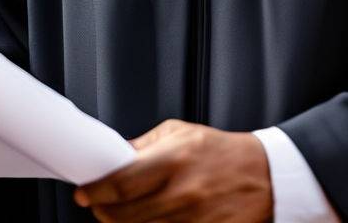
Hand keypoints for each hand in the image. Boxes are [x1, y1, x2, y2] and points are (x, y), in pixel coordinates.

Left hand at [74, 119, 272, 221]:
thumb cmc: (220, 151)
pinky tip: (149, 220)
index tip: (82, 193)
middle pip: (125, 215)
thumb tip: (114, 157)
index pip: (122, 183)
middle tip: (97, 204)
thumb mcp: (181, 133)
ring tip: (122, 212)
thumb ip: (145, 146)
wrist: (265, 175)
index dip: (96, 192)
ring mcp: (194, 219)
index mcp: (174, 160)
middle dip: (104, 212)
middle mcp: (182, 192)